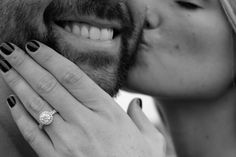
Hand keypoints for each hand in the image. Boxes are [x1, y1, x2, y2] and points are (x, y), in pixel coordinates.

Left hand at [0, 41, 165, 156]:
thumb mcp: (151, 140)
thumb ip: (141, 117)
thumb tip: (136, 103)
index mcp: (108, 113)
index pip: (72, 77)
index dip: (50, 58)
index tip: (34, 46)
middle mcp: (85, 124)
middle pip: (49, 86)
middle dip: (25, 64)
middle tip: (9, 49)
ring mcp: (68, 143)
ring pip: (37, 106)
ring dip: (18, 85)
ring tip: (5, 68)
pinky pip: (33, 134)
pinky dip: (20, 116)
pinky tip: (12, 101)